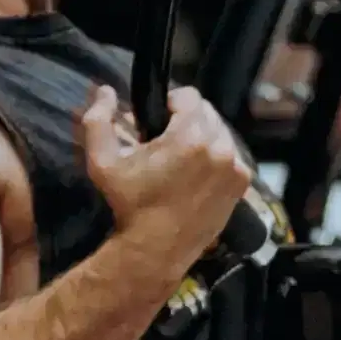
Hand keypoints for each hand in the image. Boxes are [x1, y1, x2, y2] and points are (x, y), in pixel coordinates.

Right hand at [80, 82, 254, 282]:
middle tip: (166, 142)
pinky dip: (216, 159)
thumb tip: (104, 90)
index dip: (169, 103)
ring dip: (203, 138)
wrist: (156, 249)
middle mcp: (221, 147)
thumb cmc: (130, 204)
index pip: (189, 95)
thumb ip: (98, 120)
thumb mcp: (103, 162)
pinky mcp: (241, 185)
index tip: (156, 121)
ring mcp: (235, 167)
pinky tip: (196, 175)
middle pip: (207, 112)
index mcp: (191, 136)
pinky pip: (230, 156)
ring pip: (220, 133)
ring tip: (181, 160)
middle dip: (186, 120)